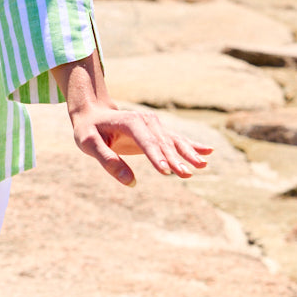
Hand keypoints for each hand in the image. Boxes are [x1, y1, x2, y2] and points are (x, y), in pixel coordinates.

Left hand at [51, 52, 211, 186]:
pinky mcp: (157, 132)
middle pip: (164, 143)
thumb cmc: (88, 130)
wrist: (93, 114)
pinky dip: (192, 146)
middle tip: (187, 174)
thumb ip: (107, 160)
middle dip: (176, 159)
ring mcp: (154, 125)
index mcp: (130, 122)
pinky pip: (177, 140)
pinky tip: (208, 152)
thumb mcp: (88, 144)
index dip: (156, 157)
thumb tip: (130, 182)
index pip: (146, 142)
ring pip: (174, 141)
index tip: (166, 172)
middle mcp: (146, 121)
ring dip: (188, 154)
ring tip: (203, 165)